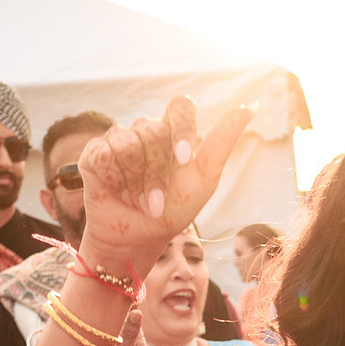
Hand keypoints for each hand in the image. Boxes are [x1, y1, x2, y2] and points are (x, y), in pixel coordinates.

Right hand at [76, 97, 250, 281]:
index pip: (180, 106)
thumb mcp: (204, 180)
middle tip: (156, 201)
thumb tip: (250, 107)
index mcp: (172, 133)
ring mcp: (118, 140)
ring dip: (134, 183)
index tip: (182, 160)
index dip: (180, 130)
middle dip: (156, 174)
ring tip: (137, 201)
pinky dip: (113, 182)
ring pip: (127, 145)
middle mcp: (144, 131)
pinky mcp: (94, 153)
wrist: (138, 239)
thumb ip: (222, 142)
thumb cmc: (173, 211)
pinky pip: (104, 155)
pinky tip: (116, 192)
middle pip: (152, 132)